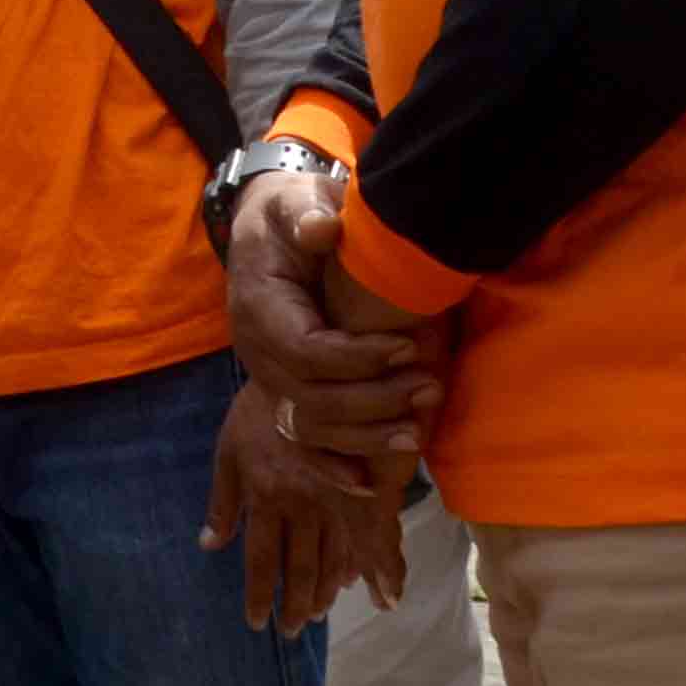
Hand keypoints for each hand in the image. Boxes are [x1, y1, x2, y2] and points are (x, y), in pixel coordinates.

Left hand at [203, 380, 406, 630]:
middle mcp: (298, 503)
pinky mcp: (360, 485)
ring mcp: (331, 495)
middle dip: (294, 605)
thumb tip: (208, 544)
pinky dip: (360, 565)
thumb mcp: (227, 449)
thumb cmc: (258, 409)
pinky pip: (360, 535)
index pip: (260, 561)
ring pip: (331, 557)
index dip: (259, 595)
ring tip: (317, 614)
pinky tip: (358, 585)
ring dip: (324, 591)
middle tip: (292, 632)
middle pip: (298, 568)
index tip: (258, 622)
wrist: (307, 370)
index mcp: (262, 496)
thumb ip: (221, 501)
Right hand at [226, 174, 437, 459]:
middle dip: (374, 400)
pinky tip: (367, 483)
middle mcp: (255, 351)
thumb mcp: (295, 202)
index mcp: (258, 308)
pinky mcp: (283, 391)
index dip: (358, 358)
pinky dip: (331, 465)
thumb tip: (322, 228)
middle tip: (429, 388)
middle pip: (311, 398)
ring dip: (363, 437)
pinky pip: (302, 439)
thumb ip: (307, 214)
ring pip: (309, 426)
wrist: (271, 230)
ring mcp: (267, 377)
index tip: (408, 347)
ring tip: (416, 433)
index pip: (307, 351)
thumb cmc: (292, 215)